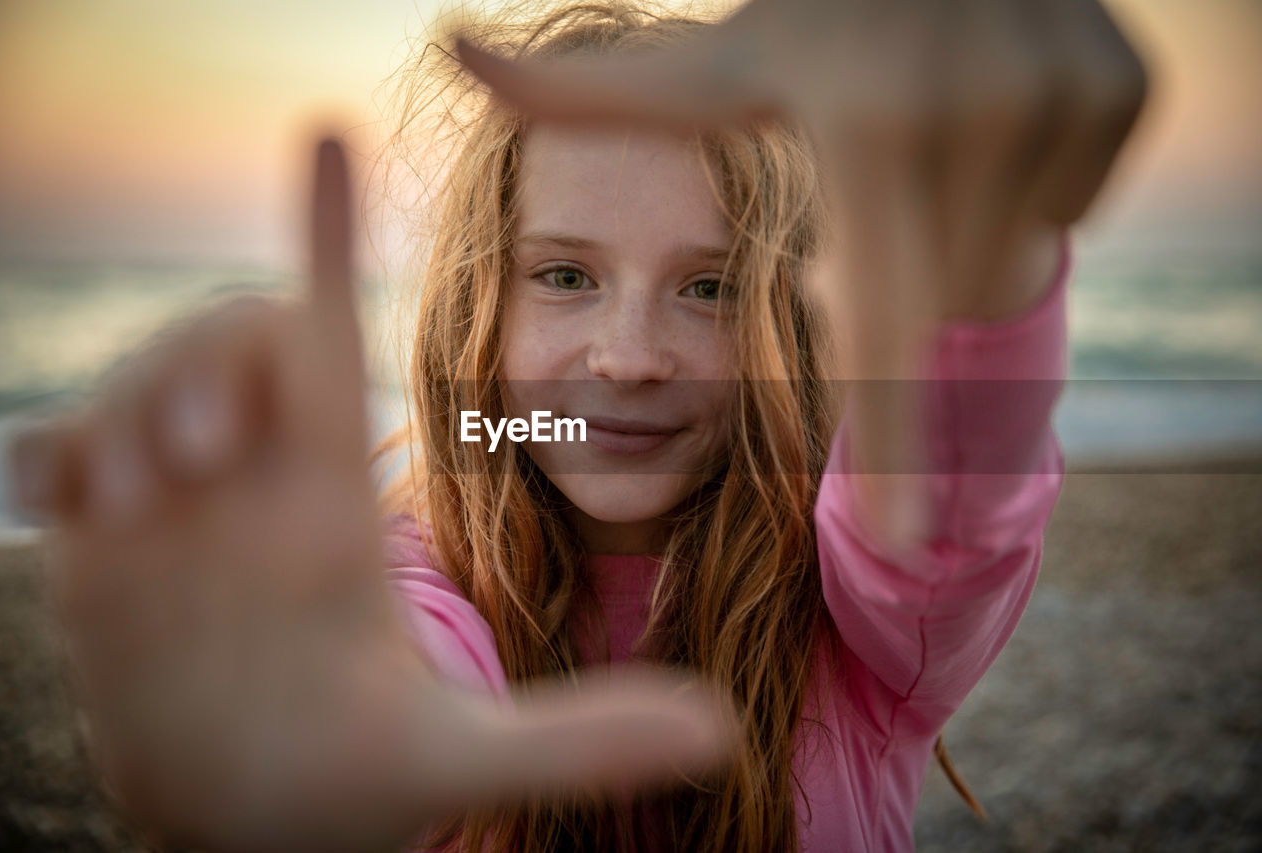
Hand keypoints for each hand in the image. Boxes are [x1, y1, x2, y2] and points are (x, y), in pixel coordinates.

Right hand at [7, 139, 735, 850]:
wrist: (240, 826)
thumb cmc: (347, 781)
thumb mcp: (459, 761)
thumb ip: (579, 741)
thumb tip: (724, 733)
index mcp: (337, 499)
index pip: (331, 338)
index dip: (329, 232)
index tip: (327, 130)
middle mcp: (255, 479)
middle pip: (230, 335)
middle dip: (206, 357)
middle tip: (207, 454)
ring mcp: (171, 505)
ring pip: (143, 381)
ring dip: (131, 408)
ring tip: (143, 495)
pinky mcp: (99, 540)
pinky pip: (55, 452)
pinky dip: (56, 455)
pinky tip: (71, 503)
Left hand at [453, 0, 1147, 545]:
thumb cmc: (805, 22)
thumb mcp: (714, 67)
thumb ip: (590, 96)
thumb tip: (451, 55)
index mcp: (862, 131)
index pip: (880, 321)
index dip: (892, 444)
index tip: (900, 538)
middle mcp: (973, 112)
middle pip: (941, 299)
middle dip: (902, 268)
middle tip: (877, 176)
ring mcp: (1059, 98)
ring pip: (1002, 257)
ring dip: (958, 227)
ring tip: (921, 141)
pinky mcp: (1118, 91)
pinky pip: (1066, 207)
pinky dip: (1023, 185)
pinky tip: (982, 115)